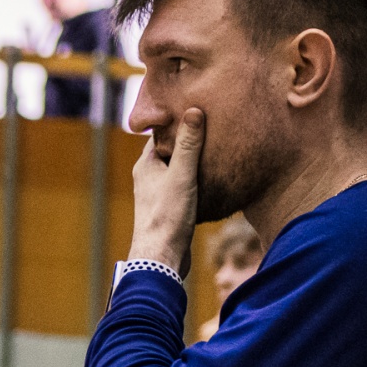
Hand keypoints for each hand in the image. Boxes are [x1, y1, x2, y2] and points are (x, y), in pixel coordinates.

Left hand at [130, 106, 203, 274]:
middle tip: (215, 125)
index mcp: (146, 165)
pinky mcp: (170, 208)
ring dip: (197, 160)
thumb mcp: (182, 175)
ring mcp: (159, 193)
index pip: (162, 133)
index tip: (199, 108)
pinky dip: (199, 179)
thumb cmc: (168, 216)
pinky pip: (186, 186)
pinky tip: (216, 177)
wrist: (162, 258)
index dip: (179, 121)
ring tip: (220, 147)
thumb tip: (193, 111)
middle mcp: (149, 177)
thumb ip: (188, 145)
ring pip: (180, 169)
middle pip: (172, 149)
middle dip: (191, 139)